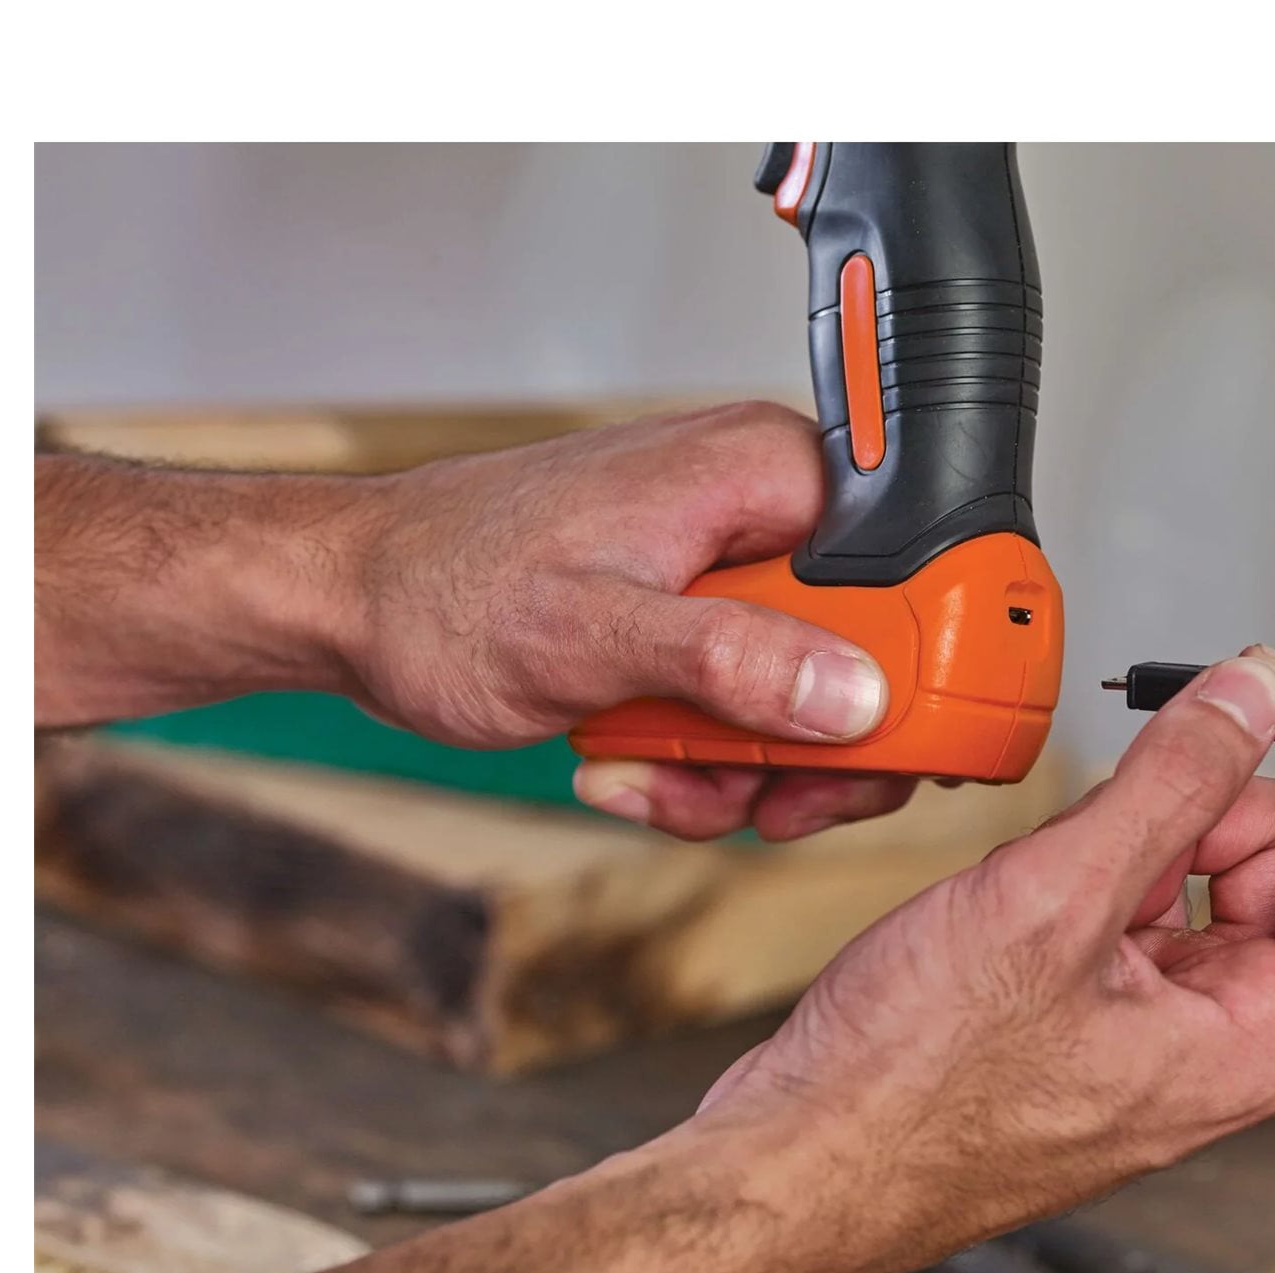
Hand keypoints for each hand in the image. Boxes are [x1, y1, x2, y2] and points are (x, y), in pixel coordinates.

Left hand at [345, 402, 915, 841]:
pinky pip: (752, 712)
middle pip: (881, 654)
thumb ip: (730, 662)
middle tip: (758, 795)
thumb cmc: (441, 591)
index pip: (923, 567)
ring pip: (816, 703)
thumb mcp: (590, 634)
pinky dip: (701, 763)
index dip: (921, 673)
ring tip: (656, 777)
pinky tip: (631, 766)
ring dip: (741, 771)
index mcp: (766, 474)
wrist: (352, 605)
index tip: (873, 753)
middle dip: (811, 752)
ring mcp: (733, 570)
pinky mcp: (700, 623)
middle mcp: (765, 513)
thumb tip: (855, 693)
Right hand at [696, 645, 1274, 1247]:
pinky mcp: (1103, 1018)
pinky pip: (1140, 907)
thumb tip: (1252, 697)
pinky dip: (1093, 869)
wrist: (802, 1165)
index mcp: (1263, 1039)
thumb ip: (1172, 783)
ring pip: (1210, 877)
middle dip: (1212, 801)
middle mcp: (1232, 1043)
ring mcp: (1166, 1033)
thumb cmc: (911, 1090)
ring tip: (1042, 873)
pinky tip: (1020, 893)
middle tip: (1119, 785)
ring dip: (1139, 834)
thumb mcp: (1054, 899)